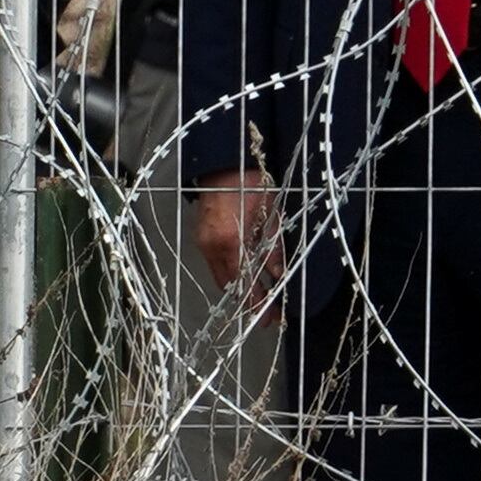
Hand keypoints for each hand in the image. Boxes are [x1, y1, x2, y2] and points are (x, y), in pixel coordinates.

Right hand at [194, 167, 281, 307]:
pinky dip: (231, 272)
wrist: (225, 163)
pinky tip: (246, 273)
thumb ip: (274, 249)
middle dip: (249, 300)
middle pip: (230, 286)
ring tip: (261, 293)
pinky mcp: (200, 238)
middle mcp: (212, 246)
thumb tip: (279, 274)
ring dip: (240, 288)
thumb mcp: (271, 215)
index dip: (257, 303)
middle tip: (269, 310)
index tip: (269, 317)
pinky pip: (215, 264)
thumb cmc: (250, 183)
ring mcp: (203, 242)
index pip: (245, 284)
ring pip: (221, 277)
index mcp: (232, 241)